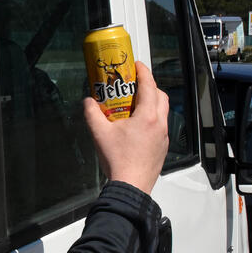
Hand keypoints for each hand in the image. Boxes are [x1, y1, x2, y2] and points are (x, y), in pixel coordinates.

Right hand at [83, 61, 168, 194]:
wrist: (131, 186)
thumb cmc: (119, 161)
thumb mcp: (99, 134)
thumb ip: (92, 114)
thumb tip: (88, 102)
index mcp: (147, 117)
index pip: (149, 86)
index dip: (143, 72)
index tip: (137, 65)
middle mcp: (160, 124)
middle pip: (161, 96)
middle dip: (150, 86)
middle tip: (135, 84)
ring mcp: (163, 136)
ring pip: (162, 112)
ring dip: (152, 103)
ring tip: (134, 105)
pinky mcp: (162, 147)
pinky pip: (161, 126)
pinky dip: (152, 119)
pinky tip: (137, 126)